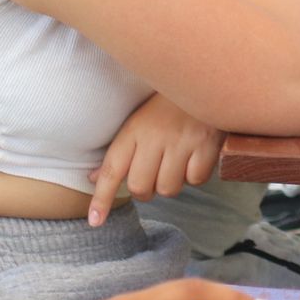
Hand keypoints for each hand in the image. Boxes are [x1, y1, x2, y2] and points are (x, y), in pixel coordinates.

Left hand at [88, 93, 223, 226]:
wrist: (205, 78)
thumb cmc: (168, 104)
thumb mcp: (138, 121)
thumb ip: (118, 152)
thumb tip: (92, 178)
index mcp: (135, 129)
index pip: (112, 170)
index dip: (101, 198)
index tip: (94, 221)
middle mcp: (156, 136)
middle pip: (141, 187)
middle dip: (145, 190)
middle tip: (153, 176)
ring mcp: (183, 141)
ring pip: (169, 188)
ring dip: (171, 183)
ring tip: (175, 163)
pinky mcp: (207, 145)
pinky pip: (196, 180)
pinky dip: (195, 175)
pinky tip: (195, 158)